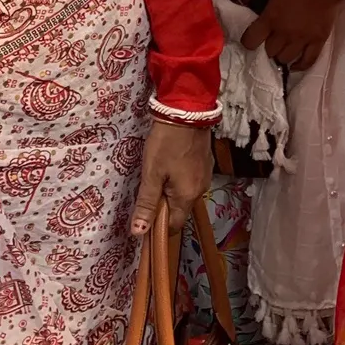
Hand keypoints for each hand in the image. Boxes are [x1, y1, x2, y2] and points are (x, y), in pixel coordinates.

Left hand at [130, 120, 211, 237]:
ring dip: (171, 191)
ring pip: (185, 194)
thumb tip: (138, 233)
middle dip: (163, 205)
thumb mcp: (151, 174)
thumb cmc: (166, 144)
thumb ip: (146, 204)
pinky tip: (171, 164)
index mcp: (187, 196)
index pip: (173, 225)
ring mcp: (205, 175)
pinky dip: (180, 179)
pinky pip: (191, 180)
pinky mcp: (206, 163)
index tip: (144, 214)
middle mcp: (201, 190)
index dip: (157, 225)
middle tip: (149, 186)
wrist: (187, 112)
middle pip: (179, 209)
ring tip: (159, 173)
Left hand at [241, 0, 340, 71]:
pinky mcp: (319, 40)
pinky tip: (295, 63)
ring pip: (285, 58)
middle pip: (269, 52)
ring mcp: (303, 39)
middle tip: (270, 37)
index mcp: (271, 18)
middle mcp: (285, 33)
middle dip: (267, 45)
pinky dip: (300, 65)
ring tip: (283, 46)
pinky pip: (308, 61)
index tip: (251, 35)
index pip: (251, 41)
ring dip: (282, 53)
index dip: (248, 40)